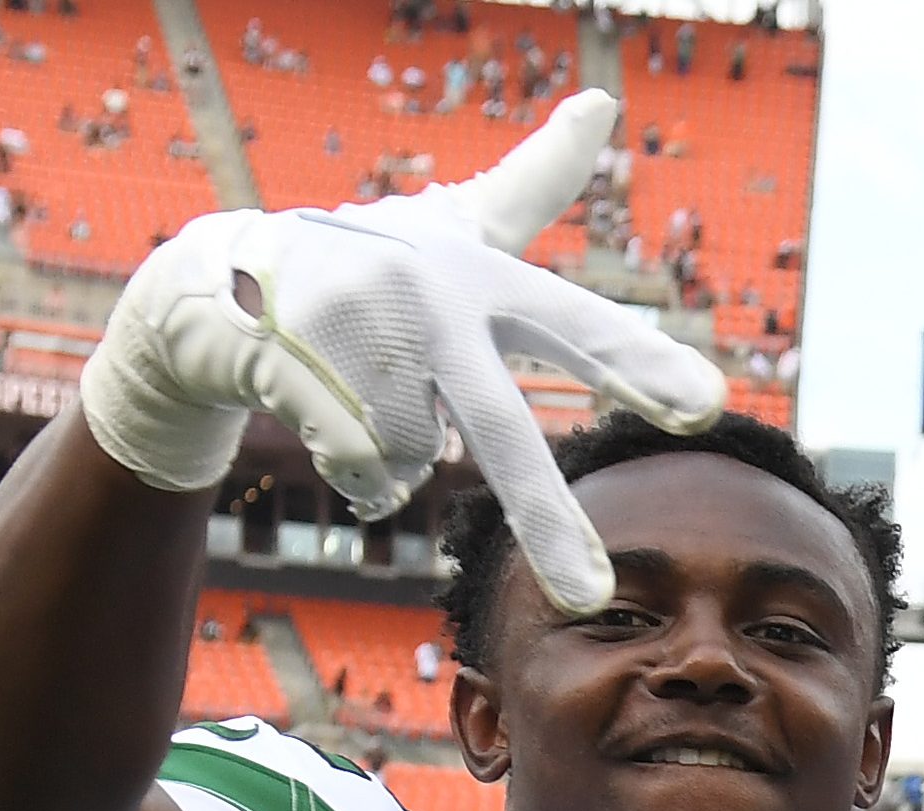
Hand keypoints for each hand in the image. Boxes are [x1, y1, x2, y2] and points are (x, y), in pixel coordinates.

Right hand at [80, 91, 723, 614]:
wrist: (216, 278)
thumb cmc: (366, 258)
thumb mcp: (453, 222)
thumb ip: (536, 181)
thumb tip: (603, 99)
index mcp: (482, 276)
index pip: (575, 325)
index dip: (639, 364)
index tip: (708, 402)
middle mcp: (428, 303)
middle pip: (498, 431)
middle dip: (547, 517)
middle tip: (592, 598)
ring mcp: (358, 337)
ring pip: (414, 460)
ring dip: (398, 457)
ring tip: (364, 393)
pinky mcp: (294, 368)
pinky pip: (359, 471)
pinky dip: (356, 471)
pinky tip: (322, 412)